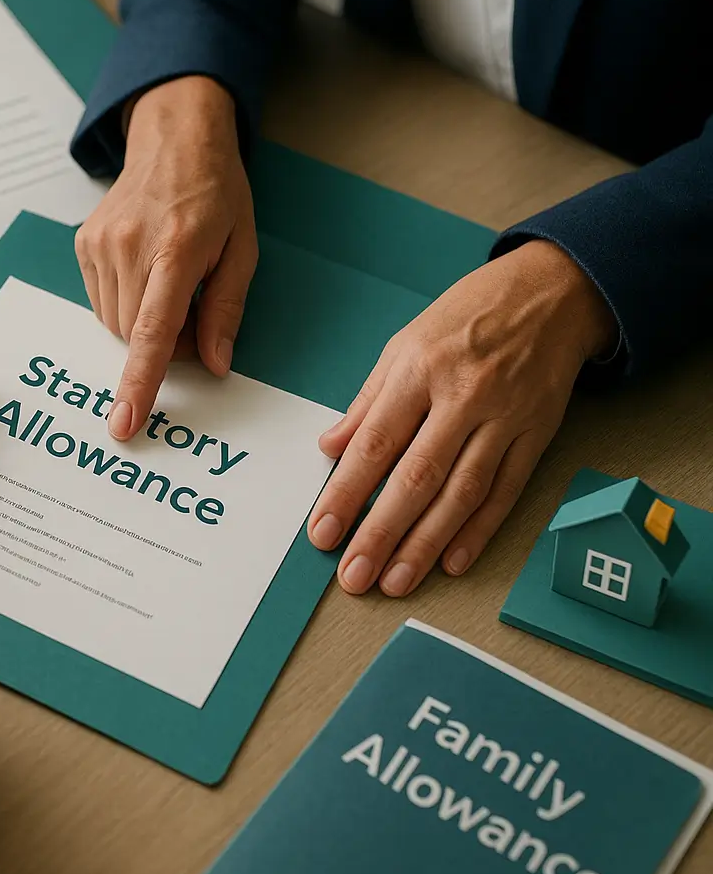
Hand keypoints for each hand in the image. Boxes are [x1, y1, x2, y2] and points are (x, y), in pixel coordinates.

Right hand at [75, 75, 256, 440]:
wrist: (174, 139)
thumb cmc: (216, 194)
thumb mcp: (242, 249)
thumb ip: (225, 310)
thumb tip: (215, 365)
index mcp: (176, 249)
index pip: (152, 331)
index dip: (139, 382)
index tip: (124, 421)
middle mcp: (128, 246)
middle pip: (133, 336)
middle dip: (164, 345)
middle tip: (193, 315)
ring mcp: (99, 244)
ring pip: (114, 323)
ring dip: (142, 324)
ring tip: (169, 287)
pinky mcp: (83, 244)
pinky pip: (100, 301)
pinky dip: (124, 303)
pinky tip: (145, 273)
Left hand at [308, 241, 616, 596]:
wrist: (551, 293)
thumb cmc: (466, 318)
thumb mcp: (404, 344)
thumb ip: (367, 402)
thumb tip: (330, 449)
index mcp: (419, 370)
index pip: (374, 444)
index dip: (346, 493)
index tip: (323, 532)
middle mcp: (463, 396)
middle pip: (417, 476)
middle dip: (382, 532)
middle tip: (355, 576)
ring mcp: (505, 417)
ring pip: (462, 492)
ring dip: (427, 543)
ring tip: (397, 580)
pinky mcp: (539, 433)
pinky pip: (506, 491)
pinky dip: (479, 530)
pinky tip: (453, 561)